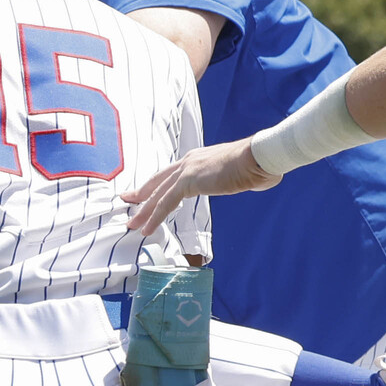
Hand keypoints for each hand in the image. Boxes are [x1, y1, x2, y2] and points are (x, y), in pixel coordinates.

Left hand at [123, 138, 268, 238]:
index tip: (145, 191)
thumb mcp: (241, 173)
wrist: (258, 157)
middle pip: (158, 181)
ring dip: (143, 211)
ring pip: (158, 194)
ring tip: (132, 224)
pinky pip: (166, 203)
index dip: (156, 183)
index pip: (171, 173)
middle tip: (127, 201)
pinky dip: (154, 217)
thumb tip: (251, 182)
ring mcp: (187, 171)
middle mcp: (188, 161)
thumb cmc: (257, 164)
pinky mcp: (189, 182)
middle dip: (141, 193)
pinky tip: (146, 228)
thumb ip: (239, 179)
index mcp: (198, 158)